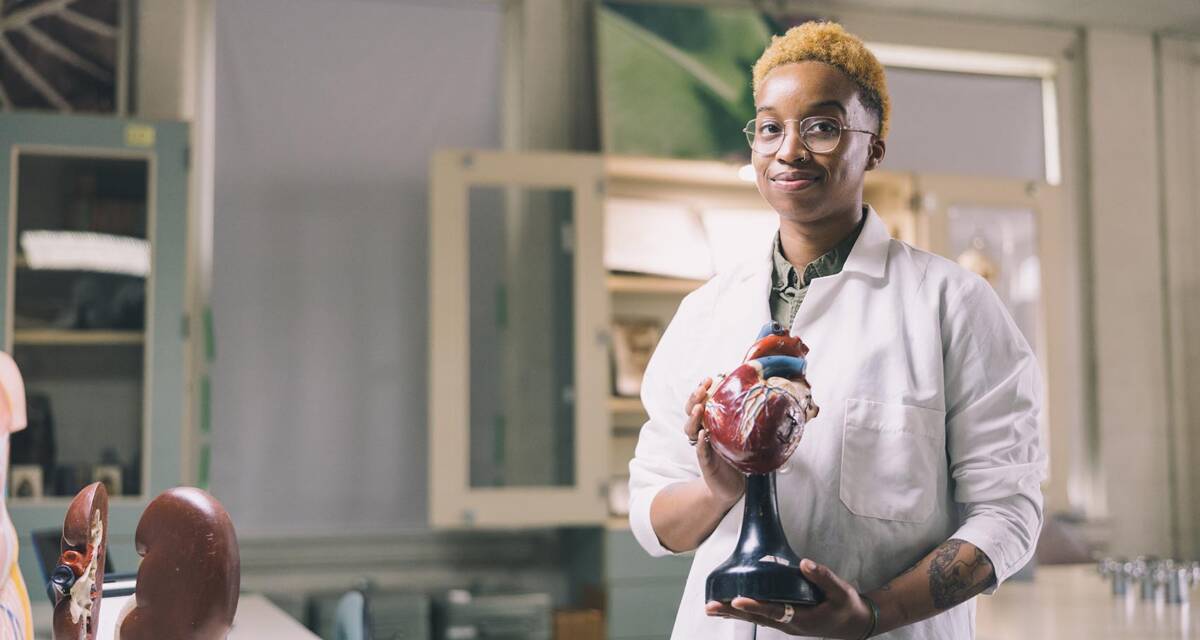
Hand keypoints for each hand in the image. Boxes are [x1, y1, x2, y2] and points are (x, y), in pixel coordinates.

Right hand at [683, 377, 743, 507]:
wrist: (732, 486)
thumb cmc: (737, 458)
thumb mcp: (741, 435)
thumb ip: (747, 419)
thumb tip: (769, 398)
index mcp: (711, 424)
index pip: (700, 403)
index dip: (700, 391)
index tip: (708, 379)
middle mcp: (703, 433)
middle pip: (691, 412)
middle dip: (694, 399)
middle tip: (701, 389)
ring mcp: (702, 448)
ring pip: (691, 430)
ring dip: (694, 418)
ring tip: (699, 408)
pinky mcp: (706, 463)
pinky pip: (700, 451)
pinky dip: (700, 443)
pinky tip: (702, 435)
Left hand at [704, 559, 873, 638]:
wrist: (853, 623)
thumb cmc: (846, 606)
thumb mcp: (841, 592)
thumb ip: (823, 578)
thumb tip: (805, 563)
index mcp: (802, 618)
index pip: (774, 611)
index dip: (755, 606)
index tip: (737, 600)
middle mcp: (789, 624)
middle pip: (757, 618)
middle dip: (732, 611)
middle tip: (710, 607)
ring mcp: (785, 623)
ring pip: (755, 618)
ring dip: (733, 612)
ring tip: (711, 608)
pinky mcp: (784, 619)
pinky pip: (760, 616)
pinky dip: (743, 611)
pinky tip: (729, 605)